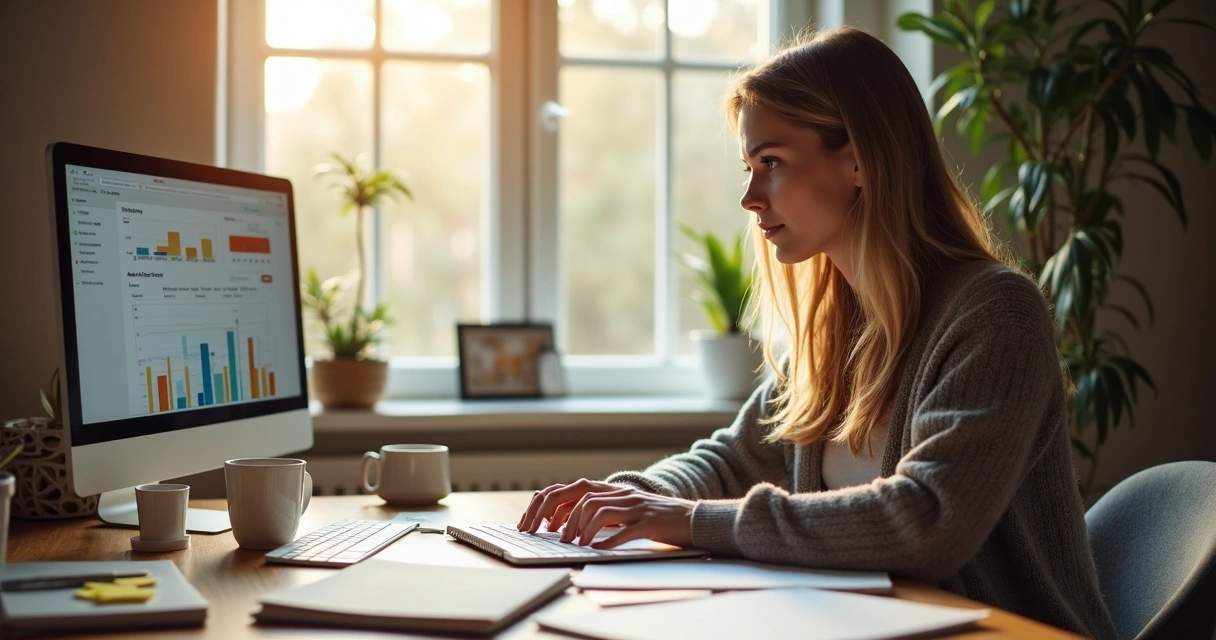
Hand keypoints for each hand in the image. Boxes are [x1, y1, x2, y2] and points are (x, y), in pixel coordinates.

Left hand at [516, 478, 695, 548]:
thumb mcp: (626, 511)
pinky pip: (625, 530)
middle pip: (582, 496)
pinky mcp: (650, 522)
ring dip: (583, 529)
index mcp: (613, 490)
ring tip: (577, 545)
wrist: (694, 518)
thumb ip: (603, 511)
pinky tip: (599, 549)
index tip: (537, 523)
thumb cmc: (657, 519)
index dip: (551, 504)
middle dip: (561, 517)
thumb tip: (569, 523)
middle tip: (552, 538)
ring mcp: (637, 507)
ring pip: (600, 510)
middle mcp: (622, 494)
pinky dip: (609, 540)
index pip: (573, 488)